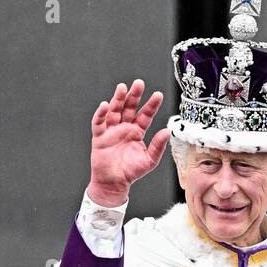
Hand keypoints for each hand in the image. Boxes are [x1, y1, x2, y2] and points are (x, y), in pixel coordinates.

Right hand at [88, 80, 169, 206]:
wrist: (114, 183)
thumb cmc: (131, 172)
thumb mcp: (149, 160)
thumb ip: (158, 146)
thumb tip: (168, 131)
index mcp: (137, 132)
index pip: (145, 115)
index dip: (151, 105)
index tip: (158, 95)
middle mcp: (124, 128)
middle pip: (129, 108)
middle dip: (134, 96)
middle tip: (139, 83)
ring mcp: (111, 131)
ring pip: (114, 111)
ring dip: (118, 99)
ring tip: (122, 88)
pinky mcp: (99, 137)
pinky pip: (99, 123)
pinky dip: (101, 114)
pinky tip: (105, 105)